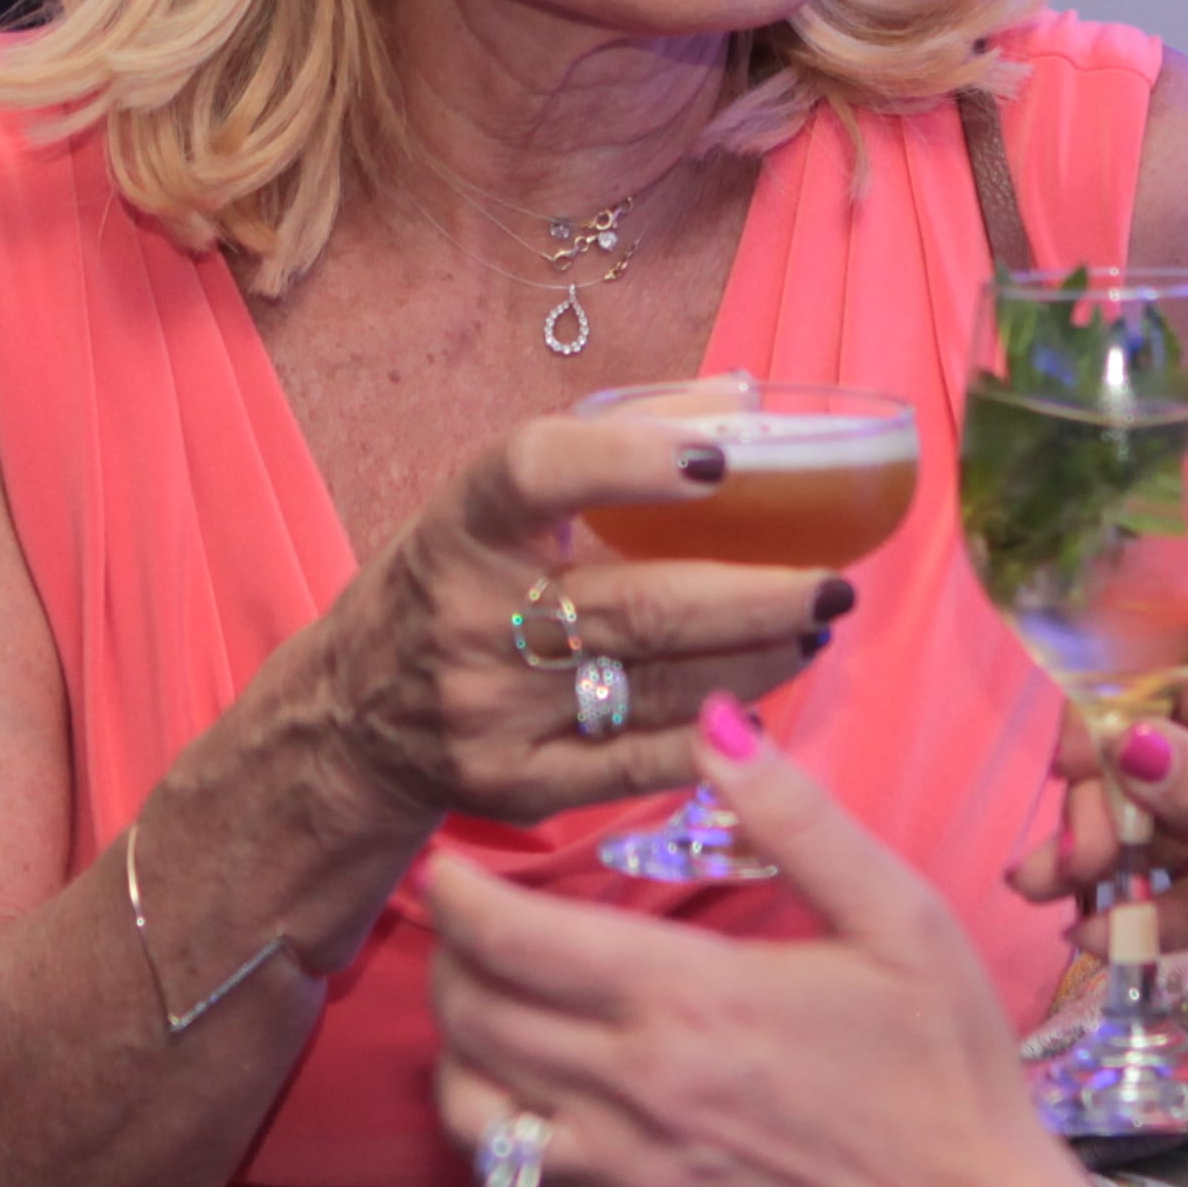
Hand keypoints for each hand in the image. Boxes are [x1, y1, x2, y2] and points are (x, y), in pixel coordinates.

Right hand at [299, 408, 838, 836]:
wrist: (352, 716)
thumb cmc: (450, 584)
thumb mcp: (490, 504)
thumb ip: (608, 444)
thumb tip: (741, 402)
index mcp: (463, 525)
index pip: (538, 471)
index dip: (631, 459)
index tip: (721, 460)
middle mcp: (471, 618)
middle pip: (644, 604)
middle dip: (760, 593)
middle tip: (835, 580)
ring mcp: (493, 711)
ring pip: (661, 685)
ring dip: (759, 658)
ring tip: (813, 625)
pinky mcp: (518, 784)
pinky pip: (641, 762)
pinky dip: (716, 735)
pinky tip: (761, 705)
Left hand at [425, 701, 1140, 1186]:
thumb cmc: (944, 1075)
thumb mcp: (898, 918)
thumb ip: (796, 816)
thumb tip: (714, 723)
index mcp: (687, 1002)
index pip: (507, 938)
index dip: (458, 893)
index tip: (452, 867)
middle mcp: (630, 1094)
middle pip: (469, 1015)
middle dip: (449, 956)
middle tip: (469, 927)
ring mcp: (619, 1181)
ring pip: (468, 1108)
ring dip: (457, 1050)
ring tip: (489, 1010)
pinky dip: (495, 1137)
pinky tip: (530, 1102)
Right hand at [1014, 643, 1187, 1016]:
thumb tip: (1124, 745)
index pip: (1176, 691)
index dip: (1111, 729)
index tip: (1067, 779)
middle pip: (1153, 767)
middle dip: (1101, 811)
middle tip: (1067, 866)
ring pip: (1162, 835)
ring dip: (1103, 866)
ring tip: (1042, 896)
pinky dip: (1145, 916)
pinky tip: (1096, 939)